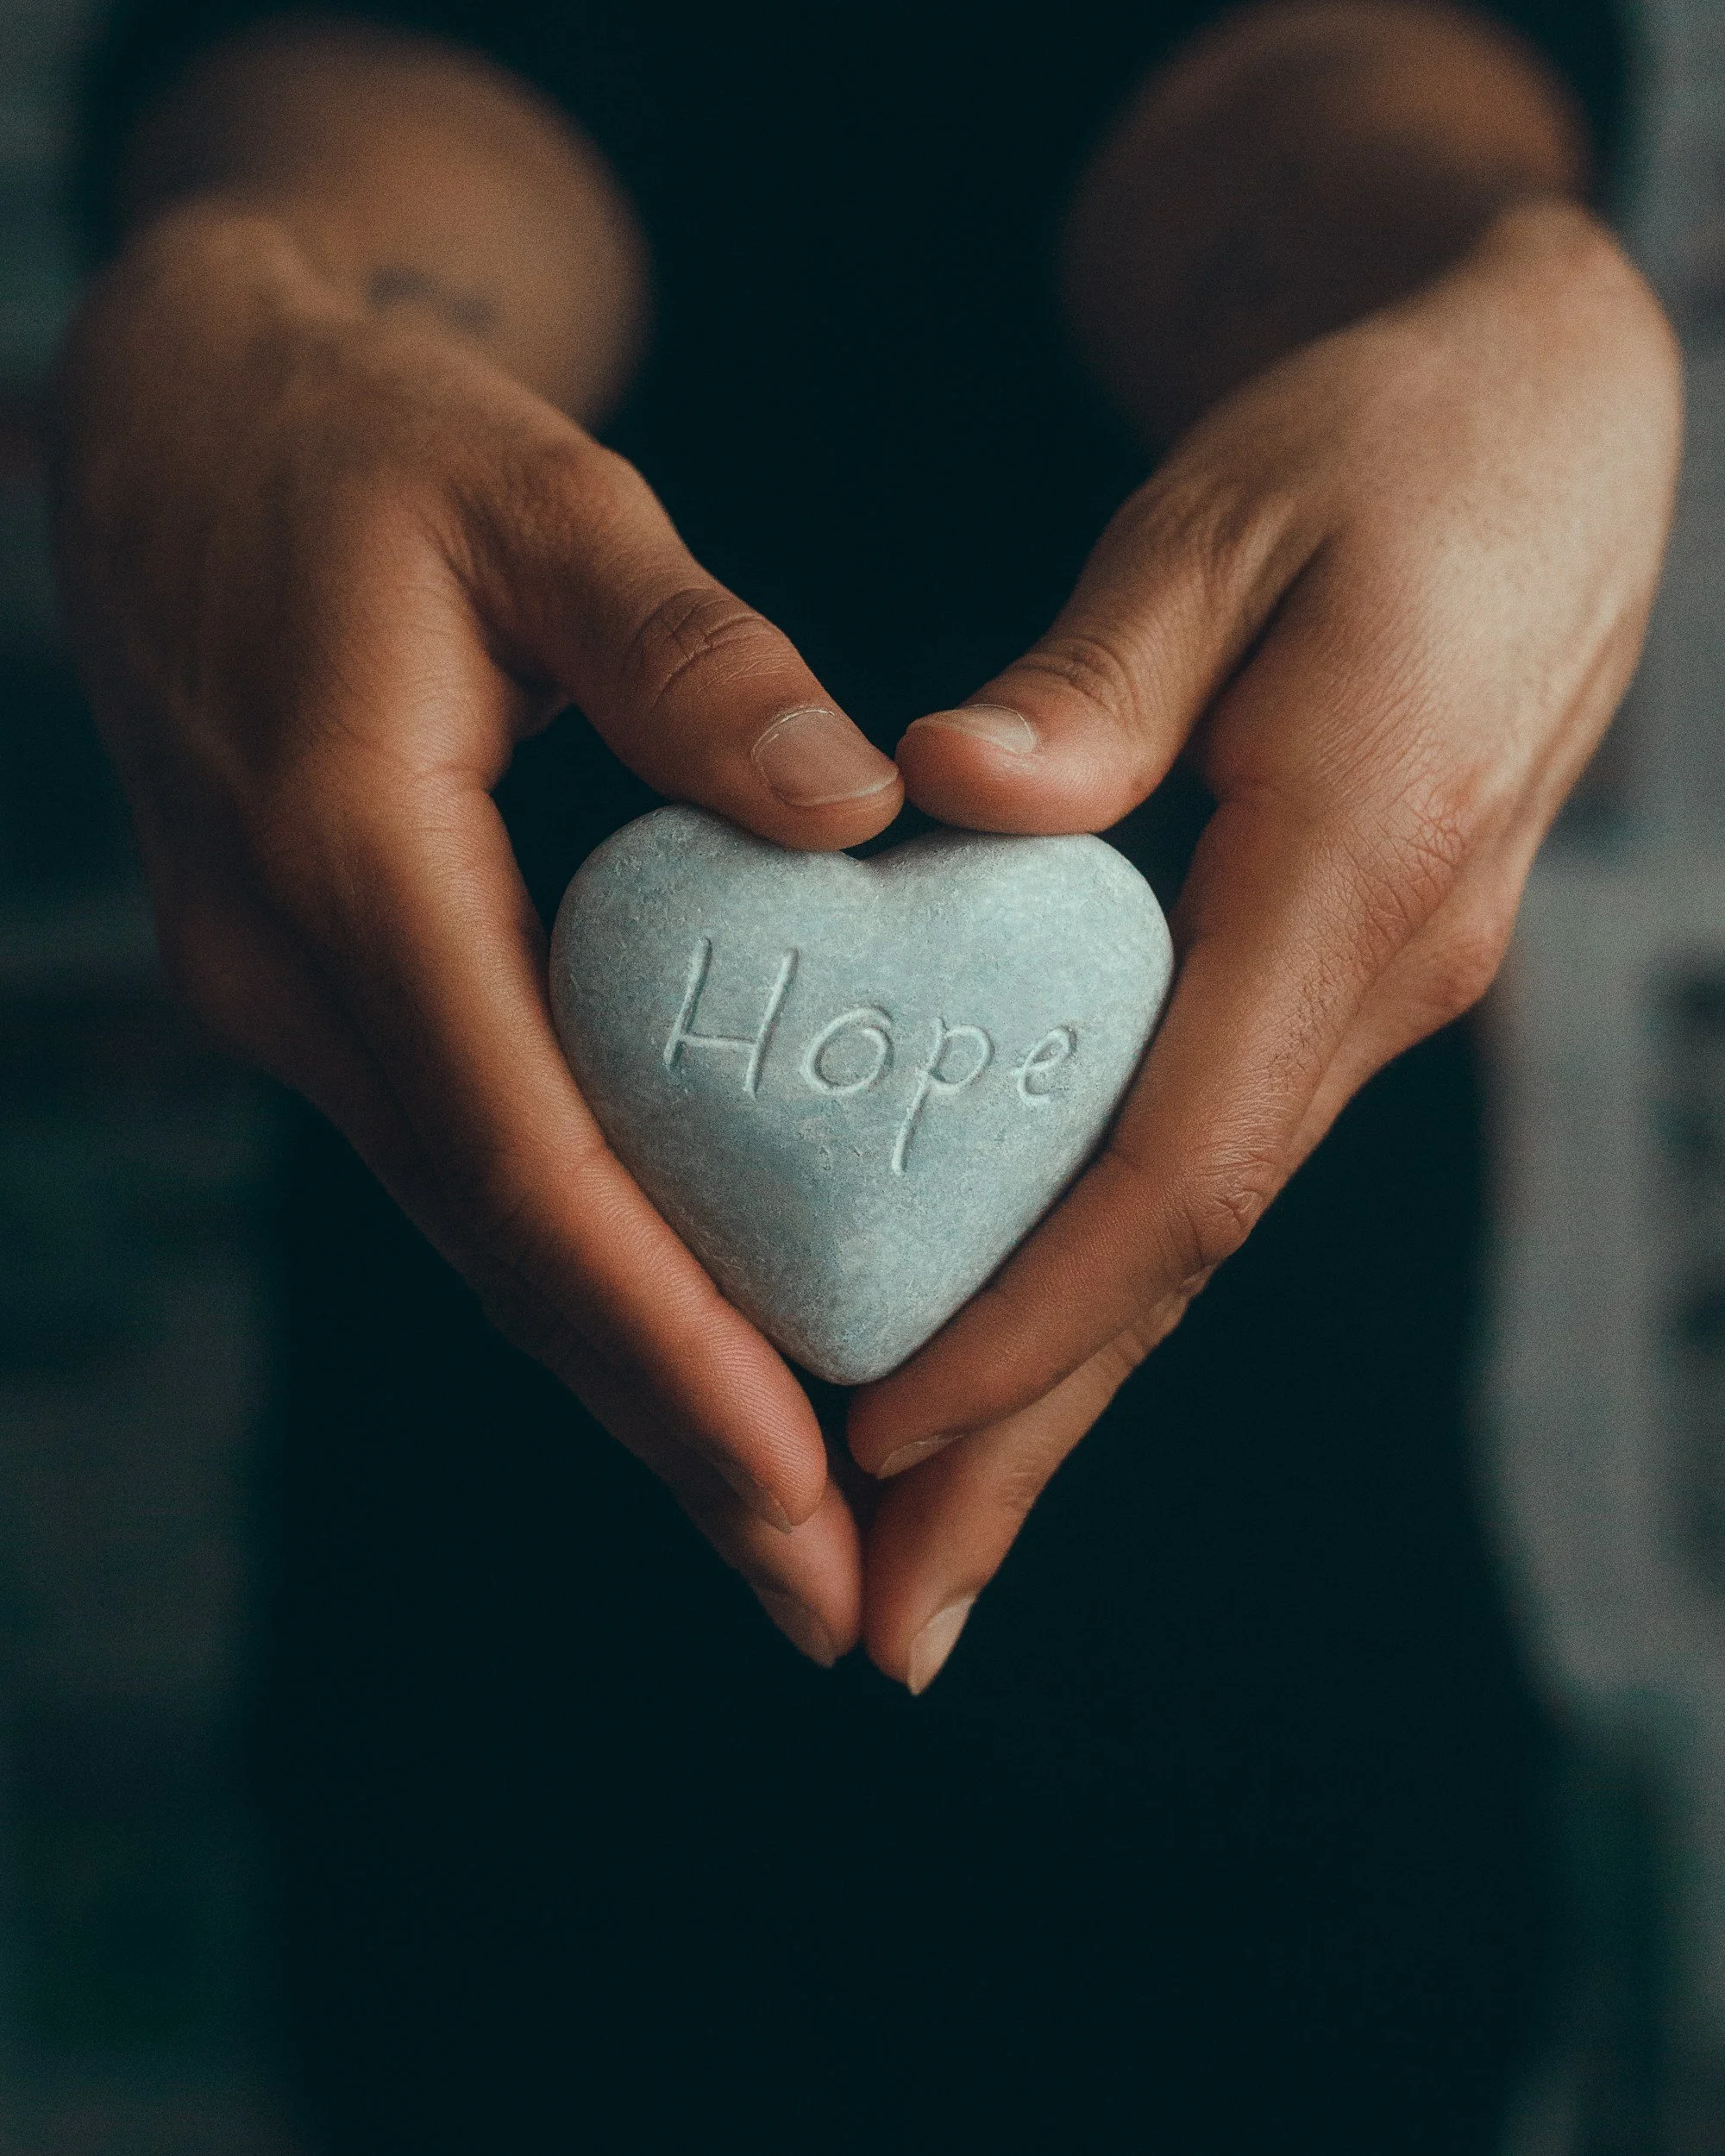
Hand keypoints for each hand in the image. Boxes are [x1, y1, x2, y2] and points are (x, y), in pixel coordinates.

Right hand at [52, 202, 904, 1664]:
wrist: (183, 433)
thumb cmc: (365, 444)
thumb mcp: (533, 493)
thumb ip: (684, 649)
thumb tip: (856, 806)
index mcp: (351, 860)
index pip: (523, 1155)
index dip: (660, 1334)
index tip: (797, 1477)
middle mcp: (304, 978)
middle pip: (510, 1254)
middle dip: (667, 1434)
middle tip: (825, 1598)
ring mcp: (303, 1002)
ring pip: (491, 1240)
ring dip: (632, 1389)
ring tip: (786, 1535)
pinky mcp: (342, 996)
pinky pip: (480, 1171)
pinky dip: (590, 1281)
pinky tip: (687, 1357)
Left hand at [848, 201, 1681, 1689]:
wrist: (1543, 427)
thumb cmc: (1380, 445)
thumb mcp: (1228, 518)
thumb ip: (1096, 678)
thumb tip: (939, 795)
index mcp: (1355, 869)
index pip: (1178, 1163)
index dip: (1030, 1315)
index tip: (874, 1431)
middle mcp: (1376, 977)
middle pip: (1178, 1261)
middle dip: (1028, 1449)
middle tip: (880, 1624)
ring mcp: (1369, 994)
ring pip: (1188, 1241)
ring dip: (1057, 1400)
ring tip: (918, 1549)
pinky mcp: (1331, 980)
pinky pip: (1197, 1167)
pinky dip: (1094, 1282)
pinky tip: (1009, 1357)